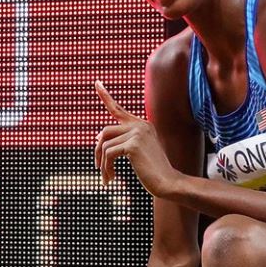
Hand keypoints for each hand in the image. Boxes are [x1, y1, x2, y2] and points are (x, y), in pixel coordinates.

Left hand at [95, 80, 176, 195]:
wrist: (169, 183)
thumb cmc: (153, 171)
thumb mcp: (136, 153)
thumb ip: (121, 141)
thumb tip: (98, 137)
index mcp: (142, 125)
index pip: (118, 109)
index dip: (105, 96)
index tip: (96, 83)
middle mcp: (140, 125)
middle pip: (105, 132)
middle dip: (98, 151)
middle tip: (99, 167)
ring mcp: (137, 133)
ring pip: (104, 144)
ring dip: (102, 163)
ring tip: (107, 177)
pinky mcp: (133, 144)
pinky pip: (108, 154)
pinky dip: (106, 168)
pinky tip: (111, 178)